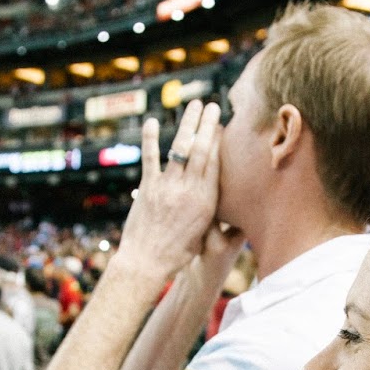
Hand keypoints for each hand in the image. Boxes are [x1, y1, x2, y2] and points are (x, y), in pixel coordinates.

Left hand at [117, 101, 222, 283]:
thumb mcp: (203, 232)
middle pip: (202, 149)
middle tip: (212, 106)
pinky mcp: (148, 188)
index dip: (219, 140)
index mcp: (207, 201)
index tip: (222, 123)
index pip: (216, 163)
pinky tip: (151, 121)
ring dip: (188, 123)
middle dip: (208, 124)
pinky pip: (150, 157)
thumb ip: (211, 211)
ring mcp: (168, 187)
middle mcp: (190, 190)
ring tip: (193, 105)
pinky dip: (150, 138)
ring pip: (181, 148)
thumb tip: (220, 197)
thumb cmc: (178, 253)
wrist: (147, 263)